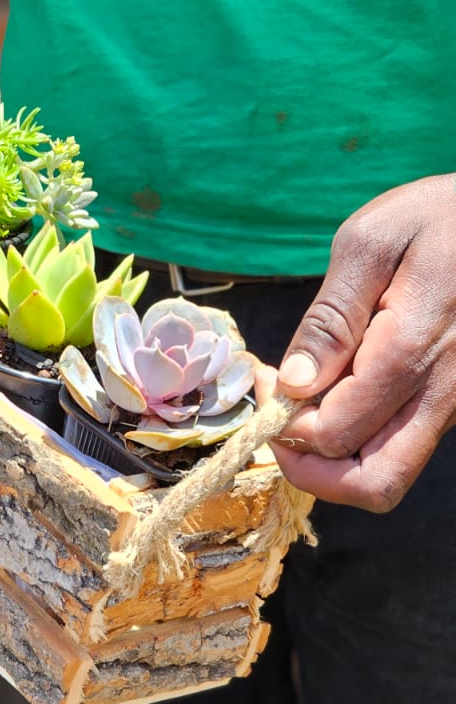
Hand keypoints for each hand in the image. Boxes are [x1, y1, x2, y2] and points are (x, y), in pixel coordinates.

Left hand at [270, 175, 455, 509]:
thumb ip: (330, 319)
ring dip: (335, 462)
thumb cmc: (433, 218)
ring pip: (390, 475)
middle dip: (309, 469)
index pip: (334, 435)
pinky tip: (336, 390)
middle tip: (278, 419)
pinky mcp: (451, 401)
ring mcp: (451, 404)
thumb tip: (296, 384)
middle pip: (372, 485)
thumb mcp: (369, 244)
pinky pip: (403, 446)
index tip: (265, 378)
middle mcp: (440, 393)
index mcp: (409, 352)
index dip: (284, 425)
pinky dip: (361, 440)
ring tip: (303, 407)